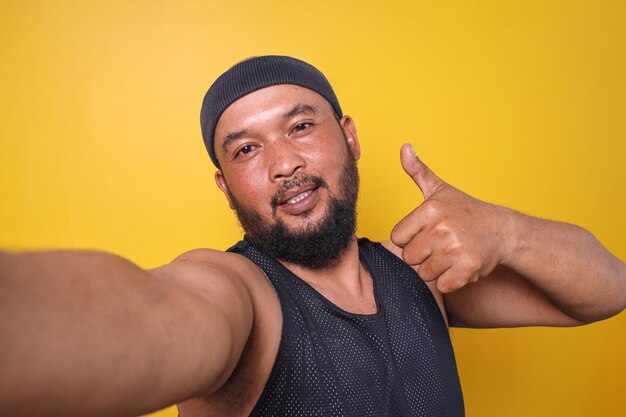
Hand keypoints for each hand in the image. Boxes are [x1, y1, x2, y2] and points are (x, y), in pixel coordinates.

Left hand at [391, 144, 513, 292]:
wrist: (503, 230)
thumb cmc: (466, 211)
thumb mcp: (440, 189)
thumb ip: (418, 171)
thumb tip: (404, 147)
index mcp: (429, 210)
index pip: (397, 238)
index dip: (410, 239)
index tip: (427, 233)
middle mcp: (441, 228)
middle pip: (409, 258)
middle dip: (423, 256)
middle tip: (441, 245)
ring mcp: (455, 248)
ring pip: (425, 273)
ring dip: (437, 269)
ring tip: (452, 254)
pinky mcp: (467, 267)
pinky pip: (443, 285)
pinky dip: (452, 281)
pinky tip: (461, 265)